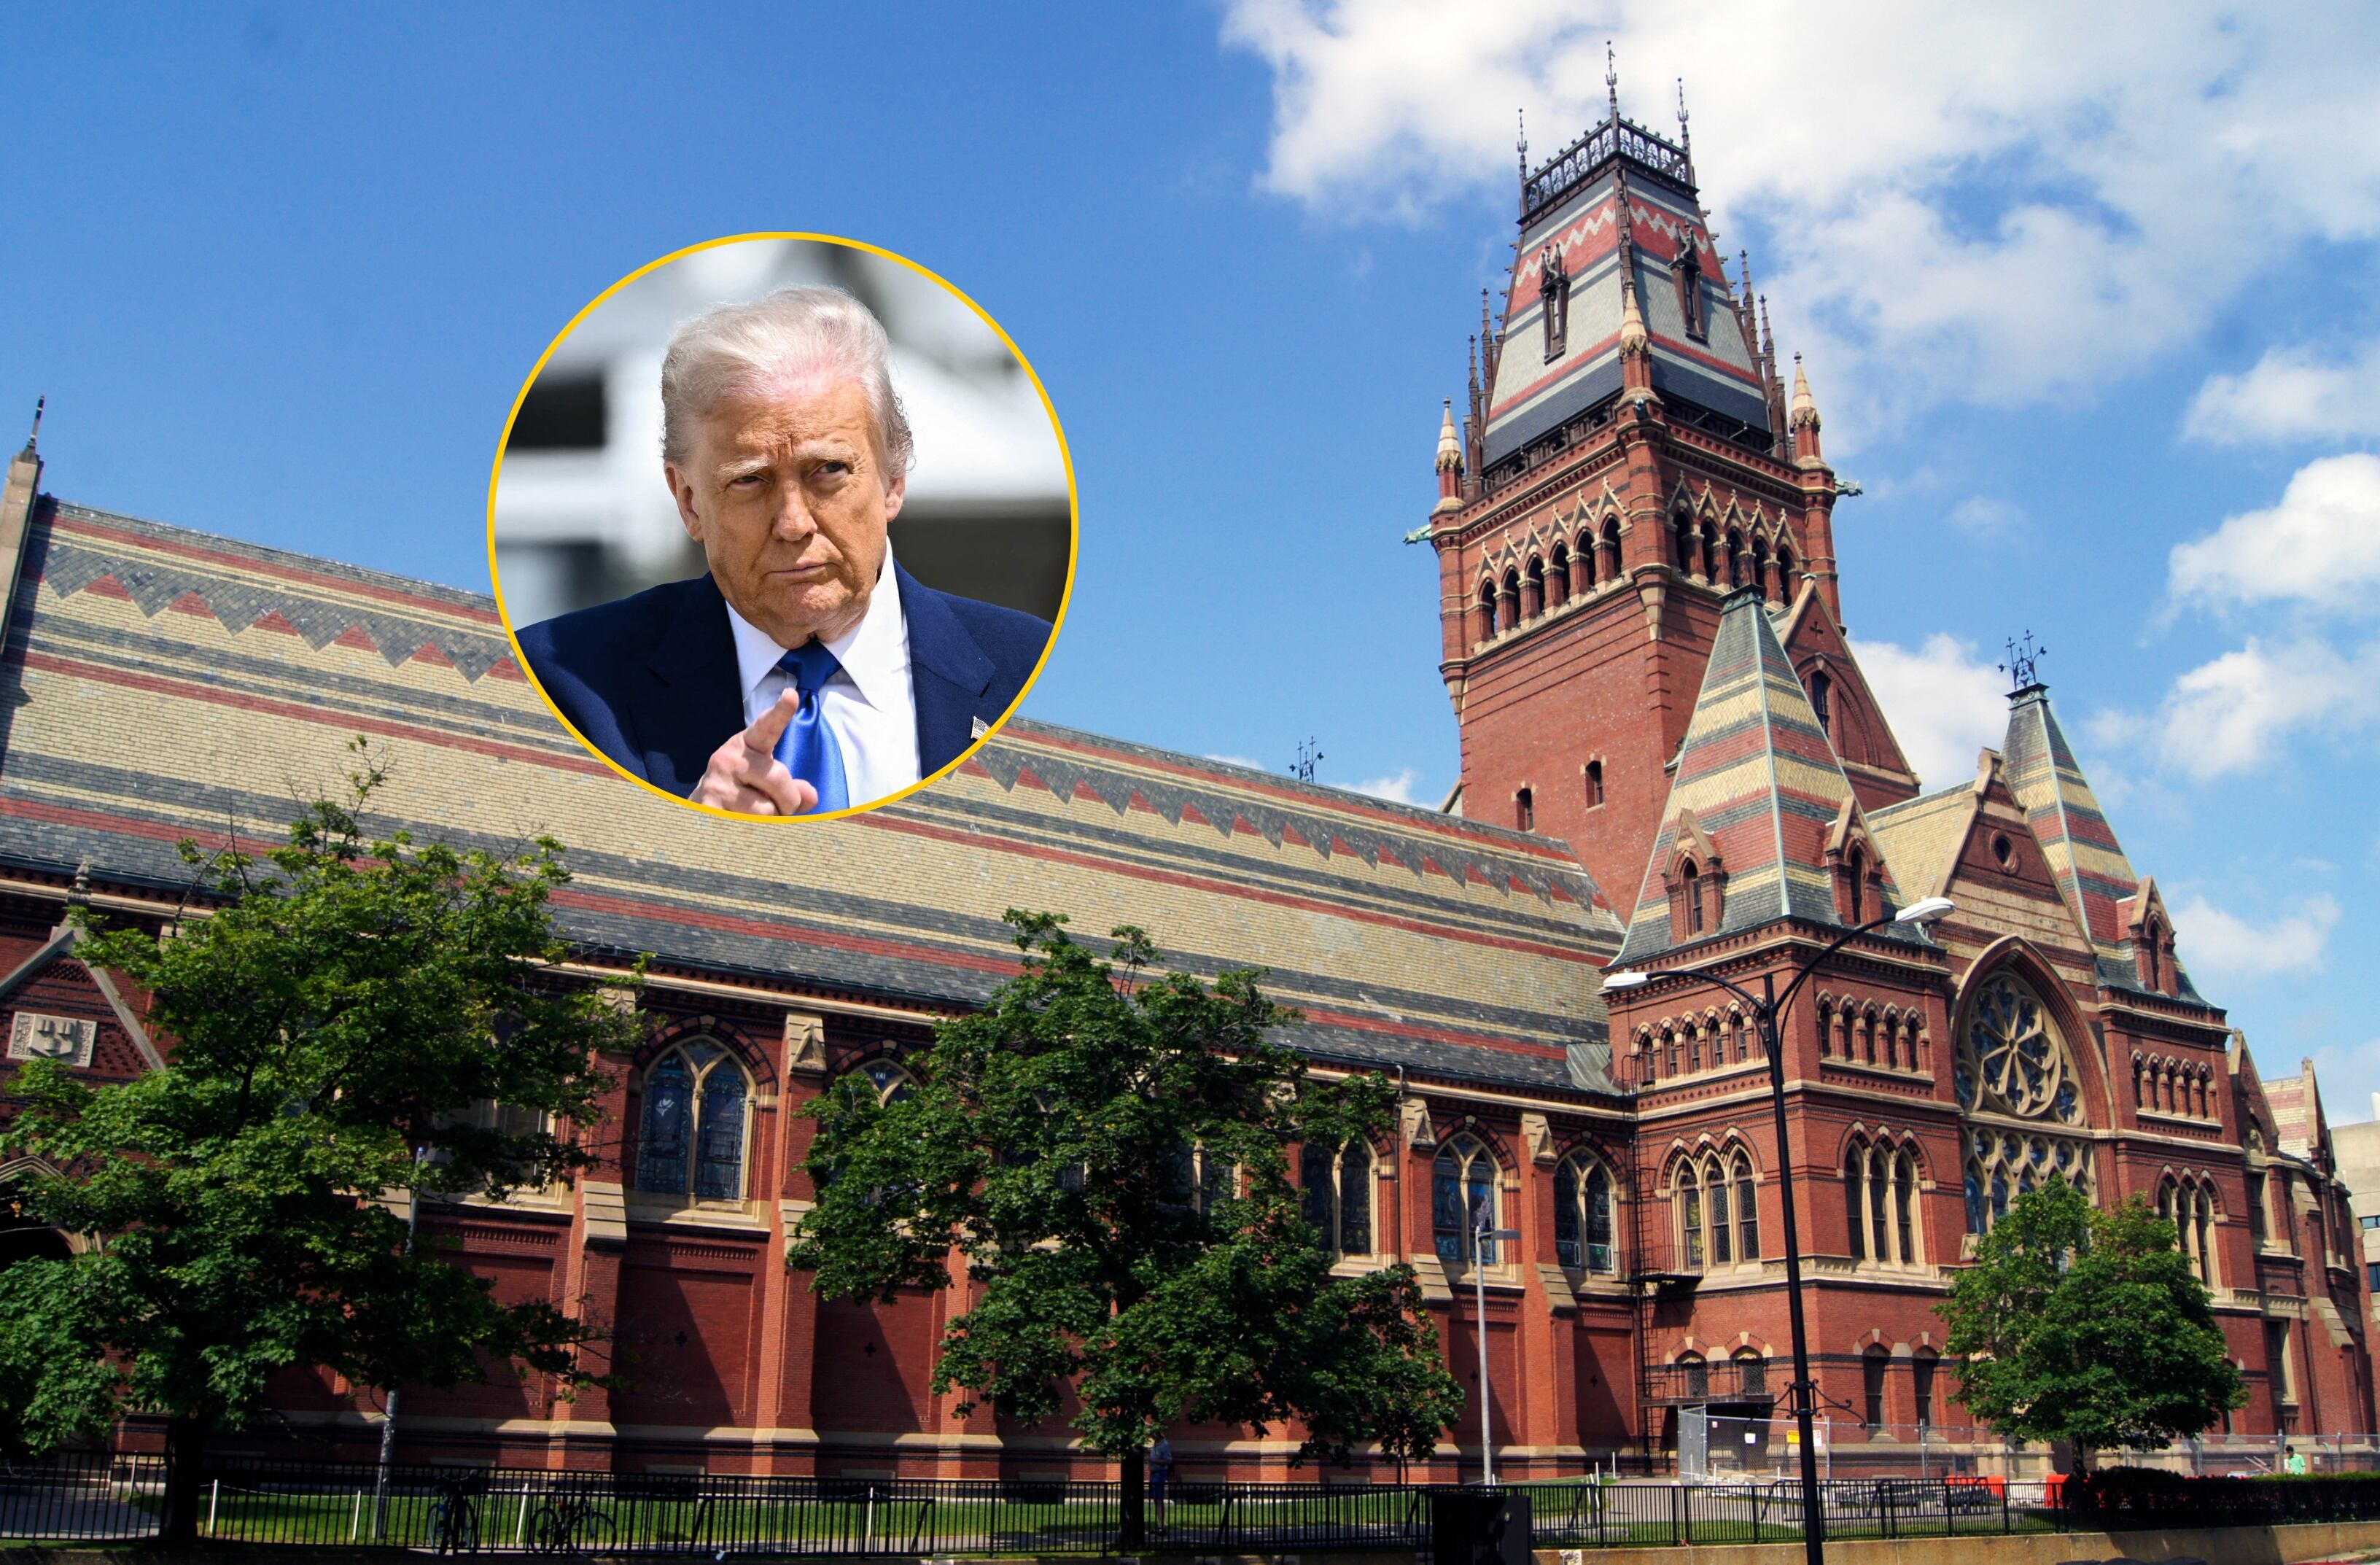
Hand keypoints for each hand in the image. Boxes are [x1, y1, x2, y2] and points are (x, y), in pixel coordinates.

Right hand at [690, 690, 819, 814]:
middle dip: (788, 800)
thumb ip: (793, 787)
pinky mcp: (709, 807)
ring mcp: (716, 782)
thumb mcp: (768, 782)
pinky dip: (755, 831)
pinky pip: (750, 826)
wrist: (701, 807)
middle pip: (779, 778)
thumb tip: (810, 796)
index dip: (780, 712)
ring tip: (753, 814)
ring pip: (767, 809)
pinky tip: (740, 823)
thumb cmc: (744, 792)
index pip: (767, 727)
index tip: (792, 696)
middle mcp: (728, 758)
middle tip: (778, 806)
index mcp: (747, 744)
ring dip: (771, 820)